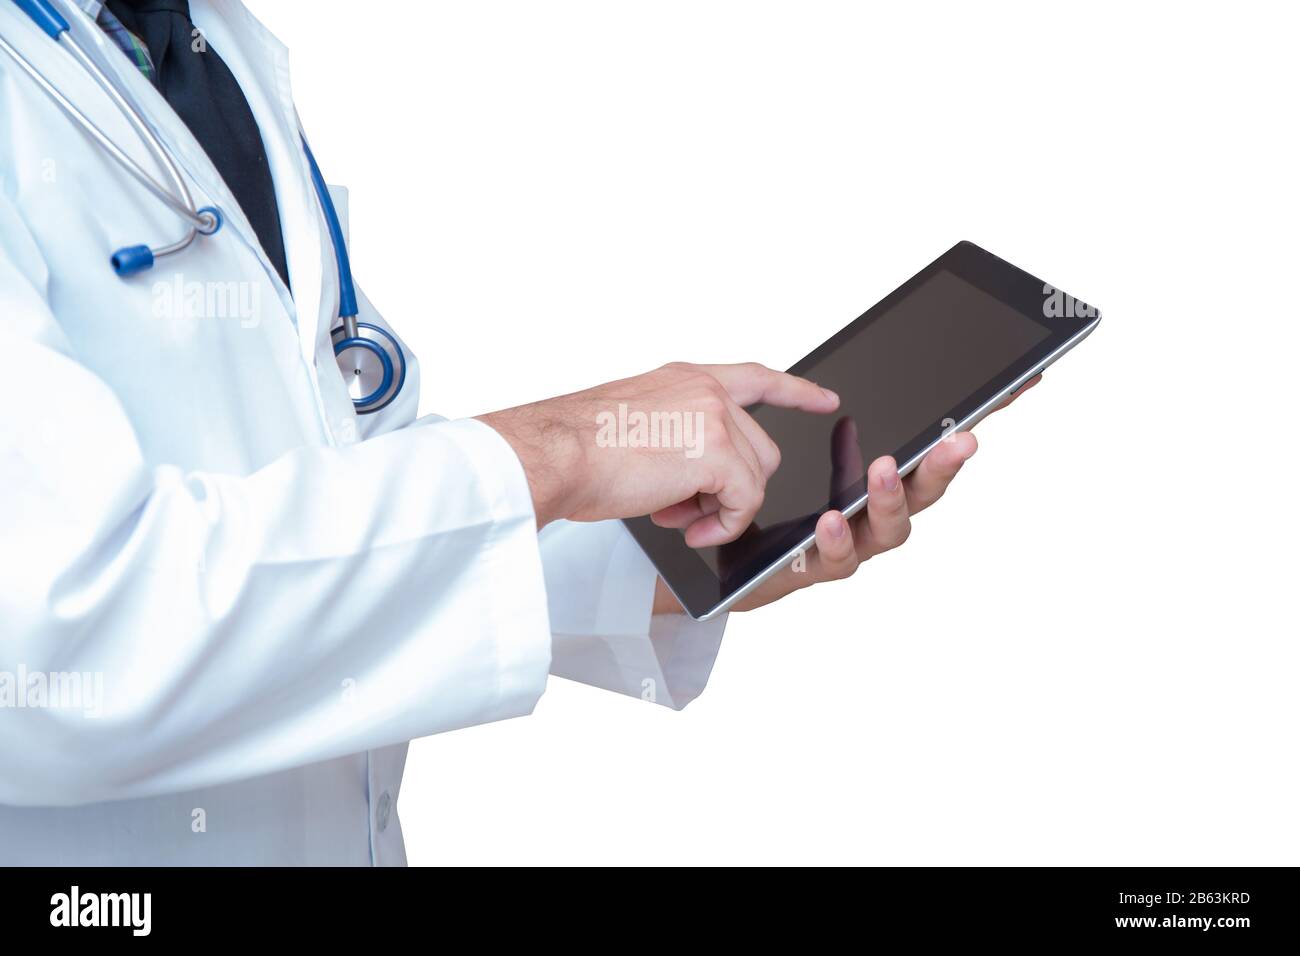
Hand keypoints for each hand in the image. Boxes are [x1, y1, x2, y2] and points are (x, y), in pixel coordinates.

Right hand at [477, 362, 839, 542]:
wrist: (554, 454)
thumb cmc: (574, 447)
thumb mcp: (634, 424)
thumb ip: (676, 436)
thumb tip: (694, 478)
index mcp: (685, 377)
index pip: (756, 377)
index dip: (795, 391)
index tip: (825, 399)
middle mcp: (706, 389)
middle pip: (759, 449)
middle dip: (731, 488)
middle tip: (684, 509)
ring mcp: (716, 418)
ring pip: (756, 478)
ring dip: (722, 509)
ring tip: (678, 519)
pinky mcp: (718, 453)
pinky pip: (746, 502)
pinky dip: (723, 525)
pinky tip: (689, 529)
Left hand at [651, 375, 1041, 612]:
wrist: (706, 543)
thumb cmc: (753, 487)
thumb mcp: (783, 437)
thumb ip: (812, 406)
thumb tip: (840, 367)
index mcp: (872, 474)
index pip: (930, 442)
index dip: (975, 415)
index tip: (1019, 383)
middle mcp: (871, 512)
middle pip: (925, 490)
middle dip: (945, 463)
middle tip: (961, 439)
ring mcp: (849, 545)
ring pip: (890, 530)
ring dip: (891, 498)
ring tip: (883, 470)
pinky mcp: (814, 571)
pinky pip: (835, 560)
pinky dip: (837, 539)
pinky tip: (829, 519)